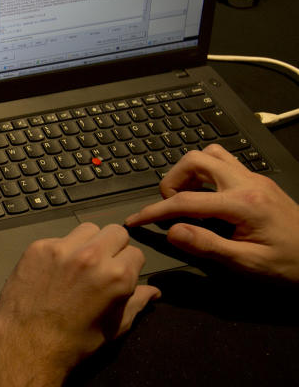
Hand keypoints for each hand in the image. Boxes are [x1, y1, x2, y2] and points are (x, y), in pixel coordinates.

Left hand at [0, 223, 159, 386]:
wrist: (27, 343)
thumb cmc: (72, 342)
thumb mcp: (114, 327)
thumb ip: (136, 303)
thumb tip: (153, 291)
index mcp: (117, 276)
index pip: (136, 253)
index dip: (129, 265)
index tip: (120, 274)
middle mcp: (91, 256)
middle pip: (115, 231)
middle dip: (113, 247)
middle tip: (102, 265)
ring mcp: (62, 249)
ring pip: (87, 229)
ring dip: (88, 243)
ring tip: (78, 264)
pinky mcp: (38, 248)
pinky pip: (58, 238)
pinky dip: (60, 251)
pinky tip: (54, 270)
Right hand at [125, 143, 298, 282]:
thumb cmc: (289, 265)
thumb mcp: (246, 264)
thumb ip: (207, 246)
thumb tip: (172, 232)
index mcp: (244, 204)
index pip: (186, 201)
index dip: (155, 211)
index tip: (136, 219)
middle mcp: (248, 183)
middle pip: (195, 160)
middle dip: (173, 180)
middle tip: (169, 206)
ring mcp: (254, 179)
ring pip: (211, 154)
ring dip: (191, 172)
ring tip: (186, 198)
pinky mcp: (258, 181)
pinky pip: (225, 163)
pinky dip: (207, 173)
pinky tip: (207, 196)